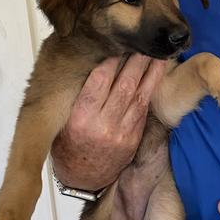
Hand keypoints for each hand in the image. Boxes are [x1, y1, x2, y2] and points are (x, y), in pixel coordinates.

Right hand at [51, 54, 167, 190]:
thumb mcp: (62, 120)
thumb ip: (77, 95)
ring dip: (150, 71)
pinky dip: (152, 87)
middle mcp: (103, 126)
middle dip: (136, 61)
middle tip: (143, 41)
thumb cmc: (68, 143)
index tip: (117, 44)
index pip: (99, 82)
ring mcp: (122, 133)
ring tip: (156, 51)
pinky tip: (157, 72)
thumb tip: (91, 62)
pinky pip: (145, 107)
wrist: (82, 178)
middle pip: (124, 85)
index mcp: (81, 119)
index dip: (111, 60)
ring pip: (139, 95)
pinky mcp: (134, 137)